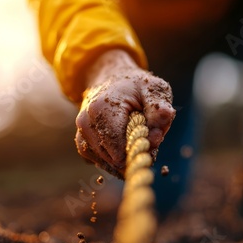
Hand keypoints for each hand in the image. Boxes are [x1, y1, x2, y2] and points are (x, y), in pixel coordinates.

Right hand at [75, 50, 175, 177]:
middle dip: (134, 153)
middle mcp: (85, 123)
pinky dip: (116, 160)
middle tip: (147, 138)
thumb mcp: (154, 90)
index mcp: (101, 109)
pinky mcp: (83, 144)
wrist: (111, 79)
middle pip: (114, 158)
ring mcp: (82, 134)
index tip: (155, 139)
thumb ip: (160, 111)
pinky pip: (101, 162)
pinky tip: (125, 146)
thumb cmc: (136, 86)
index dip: (140, 149)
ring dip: (126, 157)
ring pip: (108, 163)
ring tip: (136, 138)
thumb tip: (156, 136)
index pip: (119, 148)